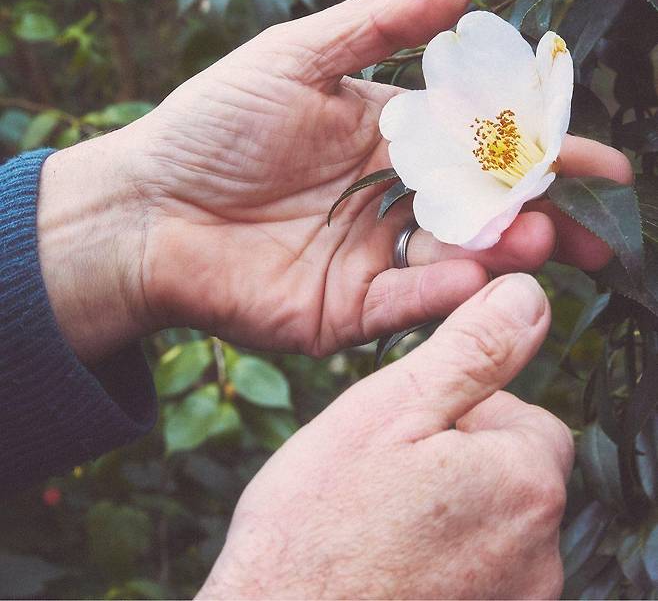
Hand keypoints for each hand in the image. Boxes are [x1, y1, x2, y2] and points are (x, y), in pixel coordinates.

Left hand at [37, 0, 631, 362]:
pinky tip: (477, 277)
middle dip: (542, 215)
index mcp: (388, 138)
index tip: (600, 163)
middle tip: (594, 222)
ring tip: (537, 238)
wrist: (145, 207)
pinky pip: (405, 305)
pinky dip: (442, 294)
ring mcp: (372, 259)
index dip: (540, 151)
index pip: (480, 144)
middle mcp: (391, 201)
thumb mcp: (294, 56)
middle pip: (483, 210)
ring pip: (454, 260)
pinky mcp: (344, 312)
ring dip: (501, 252)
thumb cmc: (213, 124)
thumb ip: (378, 25)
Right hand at [199, 273, 573, 599]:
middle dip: (456, 456)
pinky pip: (477, 568)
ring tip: (379, 518)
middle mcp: (540, 552)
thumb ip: (471, 349)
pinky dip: (442, 555)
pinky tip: (388, 558)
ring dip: (448, 506)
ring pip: (491, 519)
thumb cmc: (316, 526)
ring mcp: (517, 598)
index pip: (524, 413)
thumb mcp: (392, 409)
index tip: (407, 430)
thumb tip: (526, 295)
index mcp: (524, 481)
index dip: (461, 410)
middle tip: (384, 471)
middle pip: (509, 469)